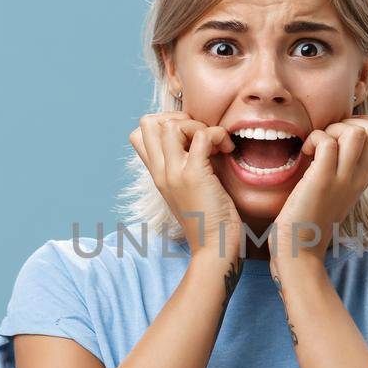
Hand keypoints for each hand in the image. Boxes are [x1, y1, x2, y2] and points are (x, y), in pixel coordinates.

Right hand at [128, 113, 241, 259]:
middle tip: (201, 135)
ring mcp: (174, 173)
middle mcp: (160, 172)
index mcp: (157, 175)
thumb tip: (199, 139)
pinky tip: (227, 150)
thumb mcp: (189, 189)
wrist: (213, 249)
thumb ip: (185, 165)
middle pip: (149, 122)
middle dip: (179, 118)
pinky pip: (201, 135)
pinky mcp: (194, 175)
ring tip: (216, 144)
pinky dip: (217, 135)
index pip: (139, 134)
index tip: (190, 136)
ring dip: (200, 126)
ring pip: (172, 125)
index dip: (164, 123)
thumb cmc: (209, 220)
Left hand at [270, 116, 367, 267]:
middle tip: (329, 139)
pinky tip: (306, 155)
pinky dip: (314, 140)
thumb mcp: (338, 190)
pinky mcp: (323, 181)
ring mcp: (344, 179)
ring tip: (318, 147)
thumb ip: (344, 167)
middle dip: (350, 122)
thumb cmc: (311, 217)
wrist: (300, 249)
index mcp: (365, 177)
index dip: (366, 126)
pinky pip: (327, 142)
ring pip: (356, 132)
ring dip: (332, 129)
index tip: (343, 139)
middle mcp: (360, 177)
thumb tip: (335, 139)